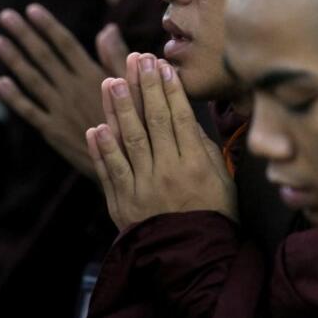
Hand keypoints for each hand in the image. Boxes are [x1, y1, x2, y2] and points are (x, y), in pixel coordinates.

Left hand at [0, 5, 128, 176]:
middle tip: (6, 16)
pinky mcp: (53, 130)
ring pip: (32, 80)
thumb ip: (116, 56)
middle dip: (24, 35)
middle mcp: (73, 88)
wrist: (127, 162)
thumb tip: (107, 28)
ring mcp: (60, 109)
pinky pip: (29, 110)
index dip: (48, 26)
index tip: (32, 9)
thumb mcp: (133, 85)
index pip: (66, 44)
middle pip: (44, 57)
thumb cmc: (136, 120)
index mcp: (93, 75)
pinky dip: (13, 96)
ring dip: (14, 59)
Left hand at [86, 54, 236, 229]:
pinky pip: (111, 171)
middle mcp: (168, 171)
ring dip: (120, 109)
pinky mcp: (124, 202)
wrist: (193, 257)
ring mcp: (143, 187)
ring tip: (112, 81)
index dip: (170, 89)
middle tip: (137, 59)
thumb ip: (203, 146)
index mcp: (195, 164)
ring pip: (129, 140)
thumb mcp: (222, 177)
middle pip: (154, 121)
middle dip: (145, 87)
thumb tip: (186, 115)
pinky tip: (96, 126)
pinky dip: (102, 149)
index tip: (162, 65)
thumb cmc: (214, 213)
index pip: (180, 117)